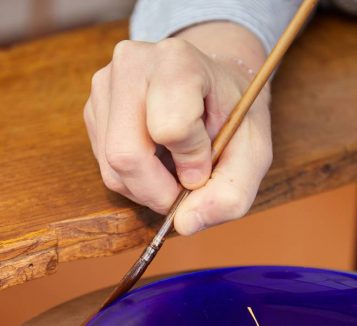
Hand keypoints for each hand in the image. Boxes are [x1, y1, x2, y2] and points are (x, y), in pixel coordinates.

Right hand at [84, 23, 271, 235]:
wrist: (214, 87)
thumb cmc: (235, 116)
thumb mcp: (253, 154)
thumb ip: (231, 193)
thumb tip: (185, 224)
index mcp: (178, 61)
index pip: (171, 128)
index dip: (192, 161)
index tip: (207, 162)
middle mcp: (132, 64)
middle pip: (127, 155)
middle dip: (160, 190)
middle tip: (187, 185)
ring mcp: (106, 85)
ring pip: (112, 167)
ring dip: (148, 188)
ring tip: (176, 169)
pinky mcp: (94, 110)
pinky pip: (106, 167)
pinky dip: (136, 180)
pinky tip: (158, 161)